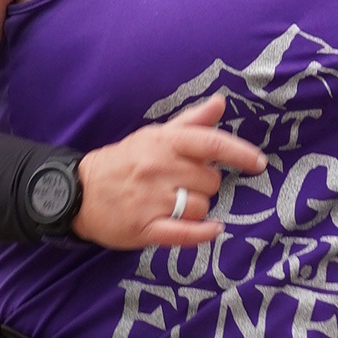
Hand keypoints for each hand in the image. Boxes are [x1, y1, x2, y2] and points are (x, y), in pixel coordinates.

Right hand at [69, 91, 267, 252]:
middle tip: (185, 185)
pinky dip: (203, 234)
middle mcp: (159, 169)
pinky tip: (214, 230)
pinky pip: (185, 234)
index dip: (240, 154)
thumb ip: (191, 121)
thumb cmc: (123, 161)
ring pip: (200, 207)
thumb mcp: (154, 135)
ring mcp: (152, 200)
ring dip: (197, 208)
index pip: (211, 144)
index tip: (259, 163)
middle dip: (205, 184)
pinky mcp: (145, 228)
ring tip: (176, 204)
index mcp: (164, 143)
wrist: (79, 191)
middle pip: (210, 181)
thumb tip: (220, 103)